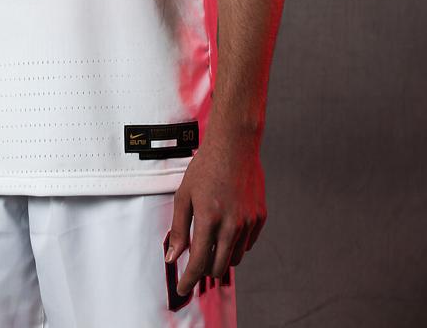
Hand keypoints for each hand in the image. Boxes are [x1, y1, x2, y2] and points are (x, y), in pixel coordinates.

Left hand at [165, 131, 266, 295]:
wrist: (235, 145)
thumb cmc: (206, 167)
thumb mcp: (184, 195)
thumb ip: (179, 228)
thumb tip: (173, 257)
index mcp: (209, 219)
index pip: (198, 262)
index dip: (189, 279)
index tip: (184, 288)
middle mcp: (232, 224)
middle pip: (219, 267)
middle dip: (206, 270)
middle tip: (196, 263)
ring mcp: (249, 222)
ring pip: (235, 258)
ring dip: (221, 257)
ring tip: (211, 241)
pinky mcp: (260, 217)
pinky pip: (247, 243)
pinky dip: (236, 243)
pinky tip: (227, 228)